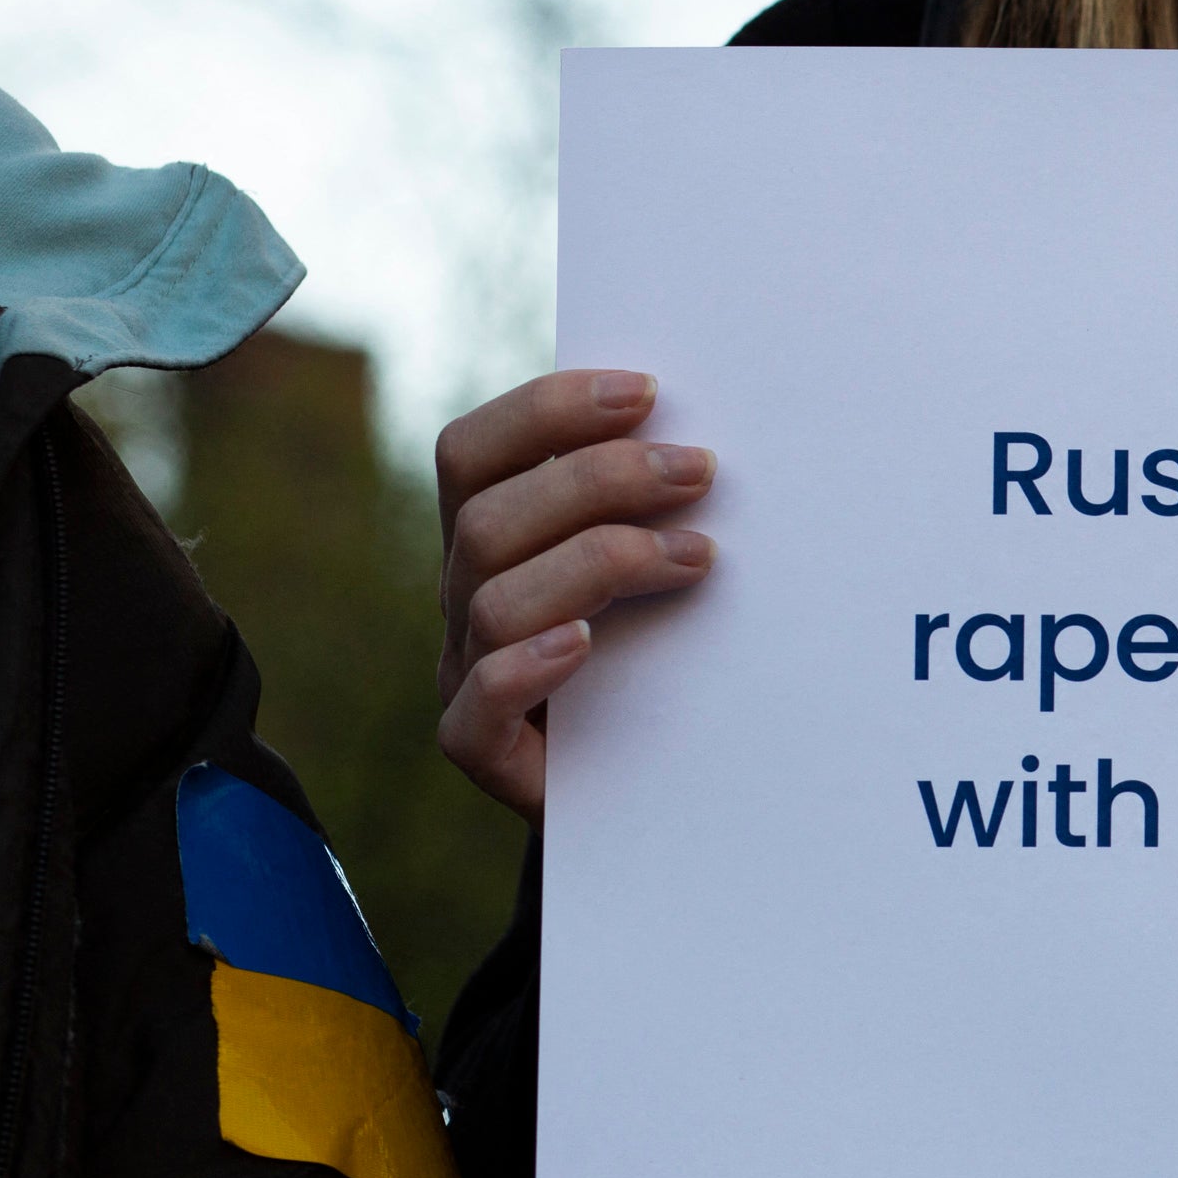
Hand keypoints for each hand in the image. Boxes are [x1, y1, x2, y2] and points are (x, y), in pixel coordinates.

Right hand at [435, 370, 716, 826]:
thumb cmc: (664, 651)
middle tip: (701, 471)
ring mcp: (466, 676)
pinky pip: (474, 711)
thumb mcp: (656, 563)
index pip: (474, 452)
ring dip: (599, 563)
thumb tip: (711, 430)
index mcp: (493, 535)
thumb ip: (655, 500)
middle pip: (486, 517)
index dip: (547, 411)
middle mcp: (466, 597)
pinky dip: (525, 668)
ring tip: (698, 558)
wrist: (655, 783)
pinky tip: (585, 644)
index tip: (648, 393)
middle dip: (599, 480)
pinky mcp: (486, 754)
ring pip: (492, 601)